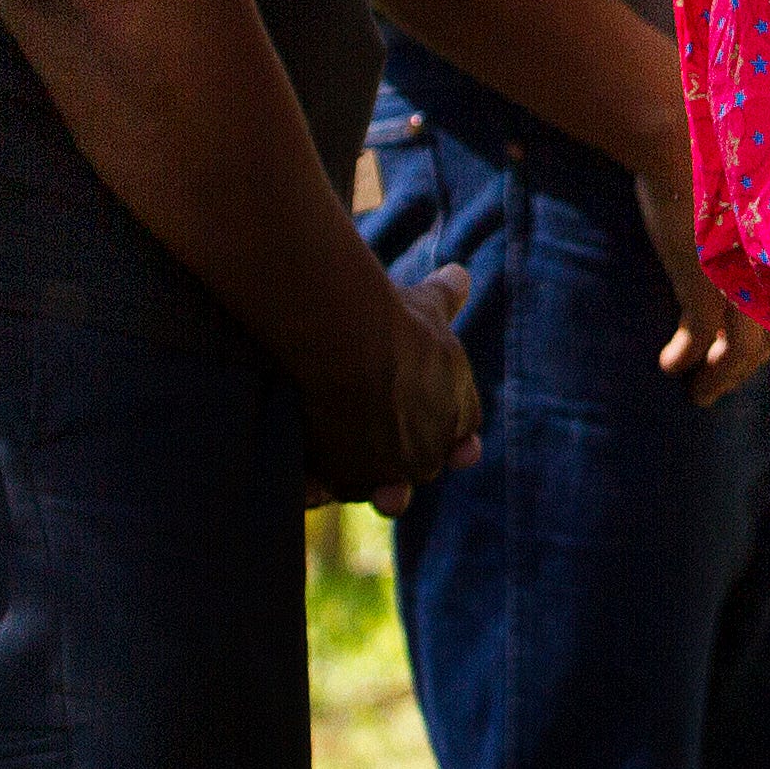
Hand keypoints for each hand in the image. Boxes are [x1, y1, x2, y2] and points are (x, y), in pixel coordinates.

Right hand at [300, 264, 482, 512]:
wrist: (348, 340)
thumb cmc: (390, 317)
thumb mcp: (425, 304)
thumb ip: (444, 298)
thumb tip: (458, 276)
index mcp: (458, 412)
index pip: (461, 433)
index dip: (446, 430)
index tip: (422, 418)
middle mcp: (430, 451)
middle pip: (420, 465)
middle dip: (404, 457)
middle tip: (384, 439)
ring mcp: (389, 470)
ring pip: (380, 487)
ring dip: (365, 477)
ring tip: (340, 458)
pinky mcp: (345, 479)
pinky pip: (334, 492)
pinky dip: (320, 486)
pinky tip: (308, 477)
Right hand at [634, 162, 769, 406]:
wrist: (677, 129)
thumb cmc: (716, 142)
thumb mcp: (756, 181)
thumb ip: (762, 212)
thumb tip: (756, 221)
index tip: (766, 345)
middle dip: (751, 363)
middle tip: (726, 379)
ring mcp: (744, 278)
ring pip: (745, 351)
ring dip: (723, 378)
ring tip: (703, 396)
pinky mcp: (704, 285)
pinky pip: (701, 338)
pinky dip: (688, 358)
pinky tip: (672, 366)